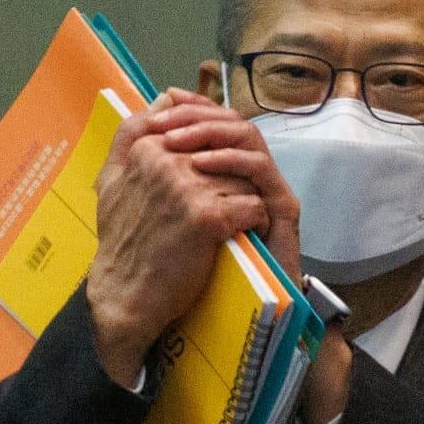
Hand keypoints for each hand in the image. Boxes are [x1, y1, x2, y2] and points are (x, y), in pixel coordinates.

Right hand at [86, 92, 268, 385]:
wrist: (125, 293)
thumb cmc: (122, 240)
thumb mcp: (112, 179)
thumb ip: (133, 133)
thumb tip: (166, 97)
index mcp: (146, 146)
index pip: (200, 129)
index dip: (215, 154)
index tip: (214, 179)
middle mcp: (166, 160)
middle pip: (226, 152)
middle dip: (234, 175)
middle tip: (233, 200)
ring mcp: (188, 186)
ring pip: (244, 178)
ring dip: (246, 199)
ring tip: (238, 221)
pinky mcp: (209, 216)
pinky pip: (253, 206)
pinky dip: (254, 222)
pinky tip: (244, 235)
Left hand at [149, 91, 349, 423]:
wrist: (197, 316)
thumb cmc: (173, 268)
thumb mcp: (153, 210)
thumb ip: (150, 170)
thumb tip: (142, 125)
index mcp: (223, 174)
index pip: (214, 120)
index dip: (191, 106)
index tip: (160, 107)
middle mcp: (248, 178)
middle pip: (234, 122)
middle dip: (199, 114)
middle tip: (166, 123)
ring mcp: (267, 192)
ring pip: (250, 139)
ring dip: (214, 133)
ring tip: (179, 142)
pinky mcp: (281, 213)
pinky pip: (261, 173)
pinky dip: (232, 161)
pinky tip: (201, 165)